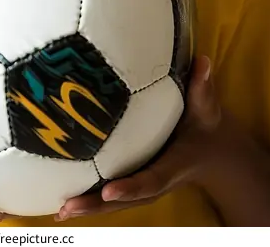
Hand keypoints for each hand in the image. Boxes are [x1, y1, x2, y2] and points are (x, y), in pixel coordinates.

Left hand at [56, 55, 222, 219]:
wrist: (210, 153)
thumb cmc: (204, 126)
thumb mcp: (206, 108)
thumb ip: (202, 87)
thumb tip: (203, 61)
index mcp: (172, 166)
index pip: (150, 180)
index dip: (130, 187)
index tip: (109, 191)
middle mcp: (155, 181)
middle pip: (124, 199)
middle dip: (96, 205)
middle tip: (69, 206)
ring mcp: (143, 186)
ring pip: (114, 203)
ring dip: (87, 207)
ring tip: (59, 210)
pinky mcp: (133, 182)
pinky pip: (109, 196)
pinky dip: (88, 201)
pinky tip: (60, 205)